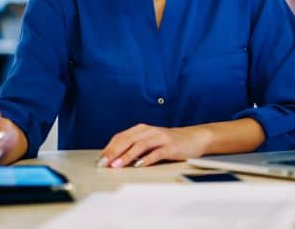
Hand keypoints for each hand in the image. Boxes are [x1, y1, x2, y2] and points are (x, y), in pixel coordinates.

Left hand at [97, 123, 211, 167]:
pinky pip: (157, 152)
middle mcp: (150, 131)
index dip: (109, 148)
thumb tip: (115, 159)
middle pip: (128, 140)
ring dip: (127, 156)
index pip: (121, 137)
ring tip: (117, 165)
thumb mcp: (150, 141)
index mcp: (142, 129)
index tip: (100, 160)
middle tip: (104, 163)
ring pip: (140, 145)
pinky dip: (147, 159)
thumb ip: (135, 147)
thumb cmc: (169, 142)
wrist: (194, 138)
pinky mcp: (171, 146)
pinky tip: (139, 165)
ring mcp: (161, 138)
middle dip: (114, 152)